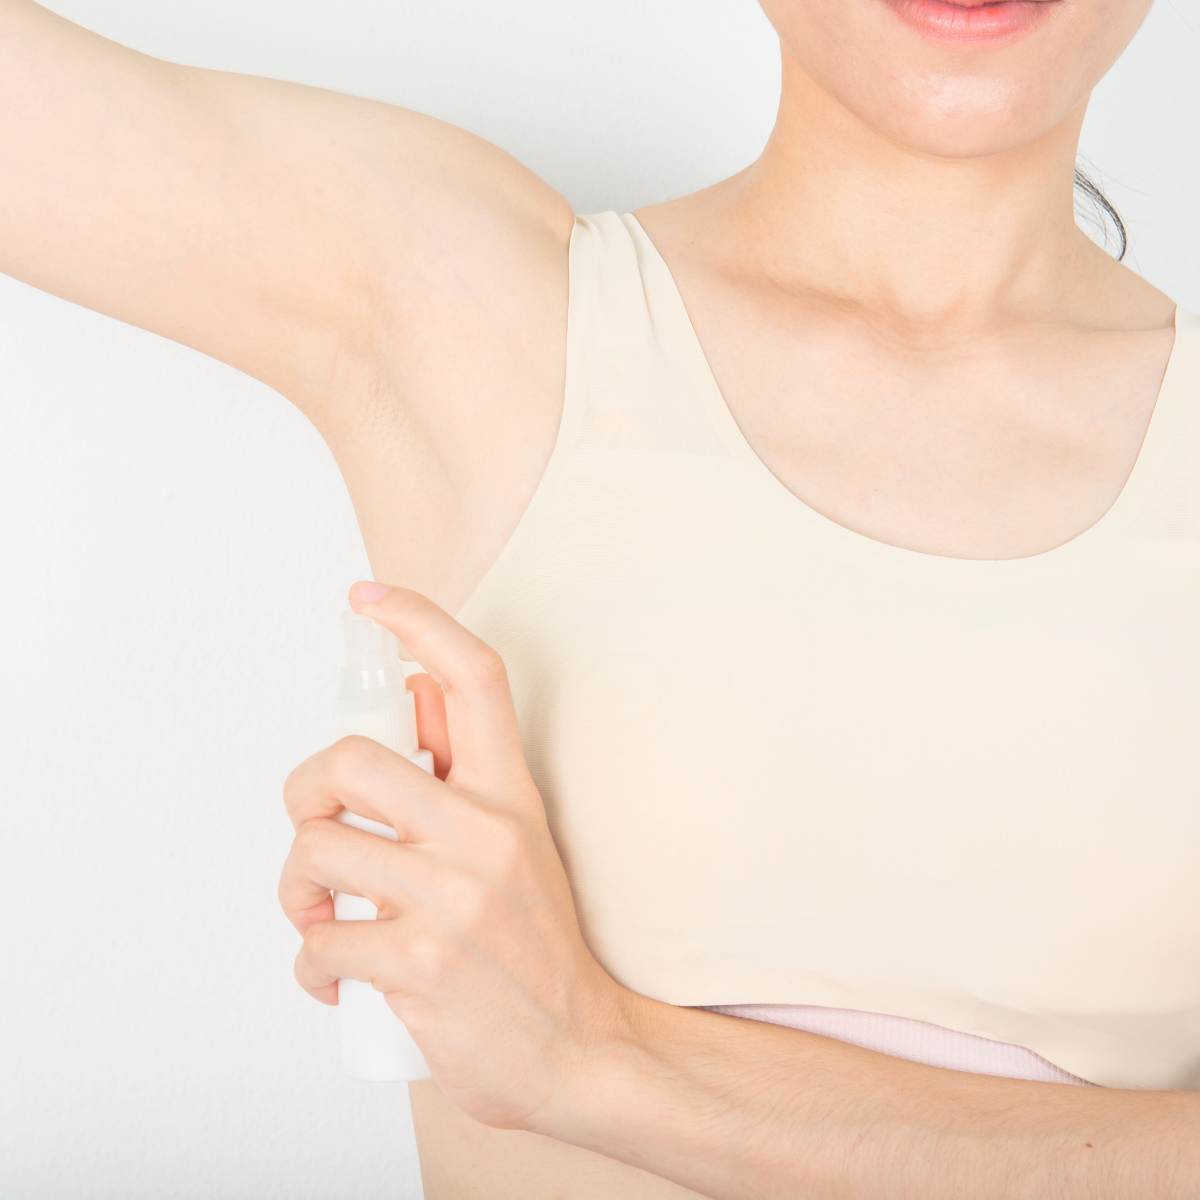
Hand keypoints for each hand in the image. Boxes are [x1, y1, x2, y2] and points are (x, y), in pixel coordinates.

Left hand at [276, 580, 637, 1132]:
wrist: (582, 1050)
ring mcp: (453, 897)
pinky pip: (319, 940)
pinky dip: (310, 963)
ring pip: (317, 849)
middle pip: (353, 757)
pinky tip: (335, 979)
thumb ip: (468, 775)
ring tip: (319, 916)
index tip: (367, 596)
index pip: (473, 678)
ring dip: (296, 889)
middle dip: (304, 788)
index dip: (419, 618)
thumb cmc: (538, 947)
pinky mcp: (419, 964)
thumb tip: (410, 705)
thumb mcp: (523, 844)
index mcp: (513, 794)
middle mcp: (486, 833)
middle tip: (316, 821)